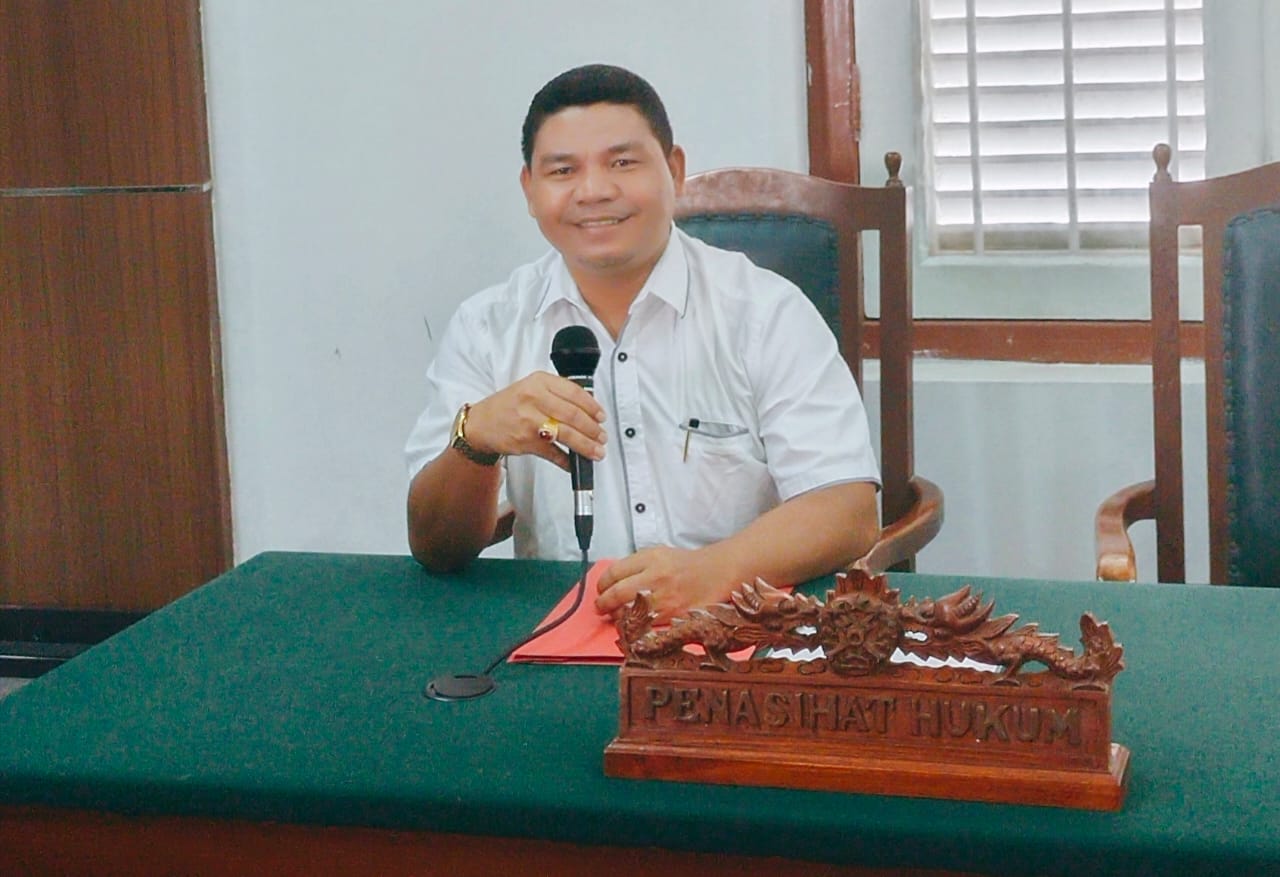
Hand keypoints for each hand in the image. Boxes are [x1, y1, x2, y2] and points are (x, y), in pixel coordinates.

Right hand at [465, 372, 606, 470]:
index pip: (574, 392)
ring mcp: (530, 421)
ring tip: (596, 451)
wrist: (480, 424)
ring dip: (586, 446)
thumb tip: (587, 409)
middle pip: (573, 415)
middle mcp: (534, 399)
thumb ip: (556, 393)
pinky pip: (553, 453)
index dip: (592, 406)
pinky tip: (573, 463)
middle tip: (601, 436)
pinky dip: (566, 461)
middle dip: (593, 429)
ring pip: (567, 435)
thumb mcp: (530, 387)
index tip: (601, 416)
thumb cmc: (507, 406)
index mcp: (538, 382)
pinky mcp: (526, 442)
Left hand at [594, 546, 739, 622]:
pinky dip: (636, 627)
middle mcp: (657, 576)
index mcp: (651, 558)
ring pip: (630, 612)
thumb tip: (613, 581)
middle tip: (601, 607)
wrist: (717, 573)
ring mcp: (666, 598)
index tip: (601, 590)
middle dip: (604, 603)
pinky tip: (634, 625)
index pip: (614, 572)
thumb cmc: (688, 566)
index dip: (602, 584)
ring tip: (617, 617)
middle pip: (617, 593)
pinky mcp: (675, 616)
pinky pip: (647, 625)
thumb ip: (636, 566)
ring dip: (618, 617)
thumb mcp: (660, 554)